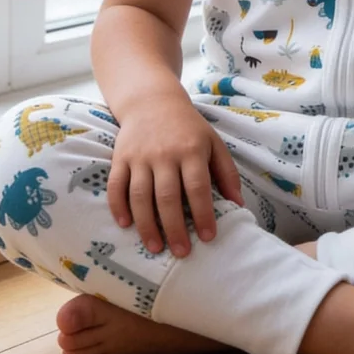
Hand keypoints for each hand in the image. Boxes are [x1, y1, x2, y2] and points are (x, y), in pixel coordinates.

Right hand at [108, 95, 243, 256]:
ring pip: (140, 195)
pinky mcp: (120, 157)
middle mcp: (164, 154)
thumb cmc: (188, 128)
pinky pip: (116, 185)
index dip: (203, 214)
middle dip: (175, 228)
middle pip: (168, 196)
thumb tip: (238, 205)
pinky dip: (118, 206)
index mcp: (191, 150)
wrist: (153, 101)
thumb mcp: (213, 142)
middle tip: (182, 252)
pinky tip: (125, 224)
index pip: (197, 187)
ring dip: (146, 224)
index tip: (208, 237)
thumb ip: (226, 173)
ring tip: (155, 247)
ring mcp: (140, 156)